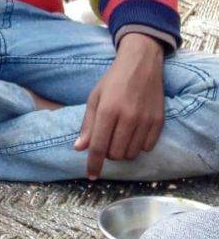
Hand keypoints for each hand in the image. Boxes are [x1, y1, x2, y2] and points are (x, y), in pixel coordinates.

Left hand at [74, 33, 165, 179]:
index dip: (93, 164)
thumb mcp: (94, 98)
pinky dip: (139, 145)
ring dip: (123, 151)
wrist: (142, 63)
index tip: (91, 175)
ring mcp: (145, 119)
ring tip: (120, 136)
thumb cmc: (113, 80)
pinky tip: (135, 132)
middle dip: (108, 153)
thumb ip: (88, 124)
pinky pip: (147, 147)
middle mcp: (128, 117)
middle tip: (107, 140)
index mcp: (108, 110)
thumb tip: (80, 148)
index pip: (99, 147)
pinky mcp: (159, 121)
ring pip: (131, 154)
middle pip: (115, 154)